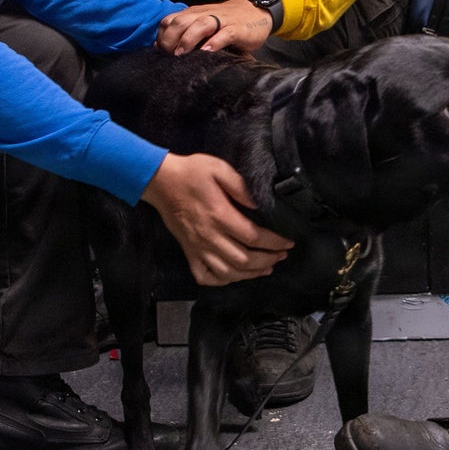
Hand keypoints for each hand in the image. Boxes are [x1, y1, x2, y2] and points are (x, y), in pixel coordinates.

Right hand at [141, 152, 293, 286]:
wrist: (160, 181)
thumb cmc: (191, 172)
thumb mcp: (219, 168)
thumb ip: (241, 187)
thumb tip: (260, 206)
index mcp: (220, 215)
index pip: (254, 237)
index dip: (275, 242)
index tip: (288, 242)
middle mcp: (209, 236)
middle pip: (244, 259)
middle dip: (268, 260)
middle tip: (282, 255)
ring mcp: (197, 247)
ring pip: (228, 272)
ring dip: (251, 274)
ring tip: (266, 268)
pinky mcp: (188, 252)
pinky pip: (205, 275)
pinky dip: (222, 281)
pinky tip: (235, 276)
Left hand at [157, 0, 272, 56]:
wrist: (256, 10)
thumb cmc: (225, 23)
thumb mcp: (202, 25)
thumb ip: (183, 33)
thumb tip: (158, 47)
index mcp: (193, 14)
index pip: (170, 21)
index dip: (162, 37)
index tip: (161, 53)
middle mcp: (204, 14)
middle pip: (181, 21)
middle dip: (171, 39)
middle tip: (170, 57)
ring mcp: (222, 20)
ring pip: (201, 24)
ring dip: (188, 39)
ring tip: (182, 55)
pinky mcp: (237, 29)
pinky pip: (225, 33)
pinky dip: (215, 42)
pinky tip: (207, 52)